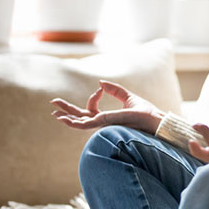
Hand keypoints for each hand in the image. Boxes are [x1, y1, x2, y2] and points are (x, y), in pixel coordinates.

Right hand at [50, 80, 164, 134]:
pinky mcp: (110, 125)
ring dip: (68, 119)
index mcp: (108, 116)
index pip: (91, 108)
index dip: (92, 97)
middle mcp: (105, 122)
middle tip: (52, 105)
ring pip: (83, 123)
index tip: (100, 89)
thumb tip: (100, 82)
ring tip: (56, 115)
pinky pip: (91, 124)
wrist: (156, 121)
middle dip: (67, 110)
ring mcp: (106, 125)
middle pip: (81, 117)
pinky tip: (67, 119)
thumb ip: (115, 90)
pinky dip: (78, 122)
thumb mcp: (128, 98)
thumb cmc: (146, 113)